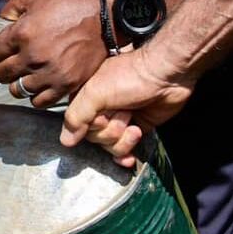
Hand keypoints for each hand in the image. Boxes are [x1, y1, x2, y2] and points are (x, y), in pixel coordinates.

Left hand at [0, 0, 105, 104]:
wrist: (104, 13)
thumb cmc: (69, 0)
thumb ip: (11, 7)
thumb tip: (2, 22)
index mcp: (22, 33)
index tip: (3, 49)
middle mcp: (33, 56)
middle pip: (1, 74)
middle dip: (4, 67)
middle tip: (14, 62)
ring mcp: (50, 73)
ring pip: (18, 90)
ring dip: (19, 82)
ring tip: (27, 74)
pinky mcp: (66, 84)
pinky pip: (39, 101)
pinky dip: (37, 95)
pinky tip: (41, 84)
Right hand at [60, 43, 193, 166]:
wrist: (167, 76)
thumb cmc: (130, 78)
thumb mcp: (96, 92)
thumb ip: (76, 116)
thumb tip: (65, 141)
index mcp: (87, 97)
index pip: (77, 125)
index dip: (91, 125)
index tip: (103, 114)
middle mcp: (101, 109)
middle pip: (94, 138)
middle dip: (110, 131)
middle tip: (124, 113)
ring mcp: (119, 120)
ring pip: (109, 146)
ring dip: (123, 140)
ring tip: (134, 124)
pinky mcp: (136, 129)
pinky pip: (123, 151)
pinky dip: (125, 155)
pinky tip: (130, 157)